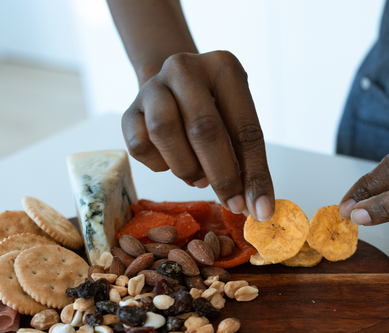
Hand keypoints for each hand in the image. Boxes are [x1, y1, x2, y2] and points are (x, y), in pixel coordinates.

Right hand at [122, 50, 274, 220]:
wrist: (170, 90)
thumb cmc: (211, 111)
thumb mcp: (234, 122)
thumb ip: (244, 160)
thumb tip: (253, 207)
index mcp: (224, 68)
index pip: (245, 128)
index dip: (255, 174)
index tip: (260, 209)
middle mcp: (185, 69)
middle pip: (204, 129)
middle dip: (222, 176)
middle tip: (232, 204)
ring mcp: (152, 88)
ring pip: (165, 133)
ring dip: (188, 168)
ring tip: (199, 178)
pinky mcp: (128, 112)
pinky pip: (140, 147)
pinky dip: (161, 166)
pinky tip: (172, 162)